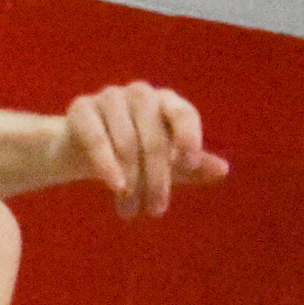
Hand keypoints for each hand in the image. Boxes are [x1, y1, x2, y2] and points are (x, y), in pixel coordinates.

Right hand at [65, 85, 228, 218]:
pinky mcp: (82, 108)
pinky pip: (97, 138)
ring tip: (130, 211)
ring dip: (132, 182)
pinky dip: (107, 165)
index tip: (190, 164)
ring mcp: (110, 97)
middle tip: (156, 210)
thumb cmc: (133, 153)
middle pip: (155, 138)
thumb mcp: (166, 163)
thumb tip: (223, 170)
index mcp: (166, 102)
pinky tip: (115, 187)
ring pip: (127, 142)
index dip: (188, 137)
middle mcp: (141, 94)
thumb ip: (193, 165)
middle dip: (157, 179)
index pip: (183, 114)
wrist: (80, 148)